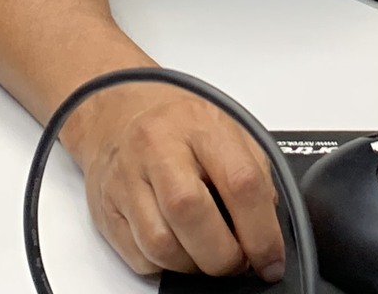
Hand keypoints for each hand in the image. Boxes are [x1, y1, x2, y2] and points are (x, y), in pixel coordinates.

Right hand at [67, 82, 286, 281]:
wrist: (120, 112)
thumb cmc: (180, 125)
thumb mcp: (228, 128)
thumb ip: (253, 173)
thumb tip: (267, 231)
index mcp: (200, 125)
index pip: (240, 182)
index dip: (262, 232)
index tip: (271, 259)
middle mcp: (159, 148)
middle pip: (193, 215)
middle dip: (224, 256)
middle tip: (238, 262)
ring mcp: (127, 180)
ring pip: (162, 245)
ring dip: (194, 265)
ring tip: (208, 254)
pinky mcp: (107, 211)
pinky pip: (140, 258)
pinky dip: (166, 265)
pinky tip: (179, 247)